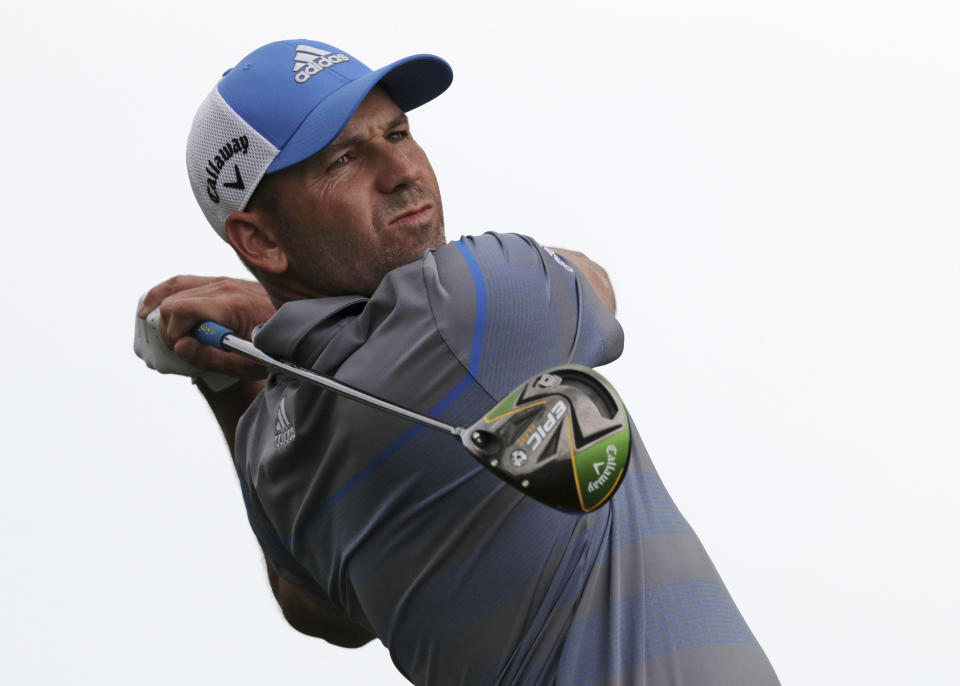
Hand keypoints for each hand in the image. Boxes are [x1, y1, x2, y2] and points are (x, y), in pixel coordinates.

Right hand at [137, 276, 276, 379]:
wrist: (301, 325)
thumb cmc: (278, 347)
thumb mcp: (249, 364)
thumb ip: (211, 357)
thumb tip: (180, 346)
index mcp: (231, 304)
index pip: (180, 310)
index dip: (174, 334)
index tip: (185, 352)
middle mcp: (225, 286)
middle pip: (173, 300)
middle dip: (168, 326)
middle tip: (179, 348)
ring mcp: (224, 280)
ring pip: (176, 285)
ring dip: (161, 306)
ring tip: (150, 324)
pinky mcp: (224, 281)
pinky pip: (187, 282)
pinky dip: (168, 293)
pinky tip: (155, 304)